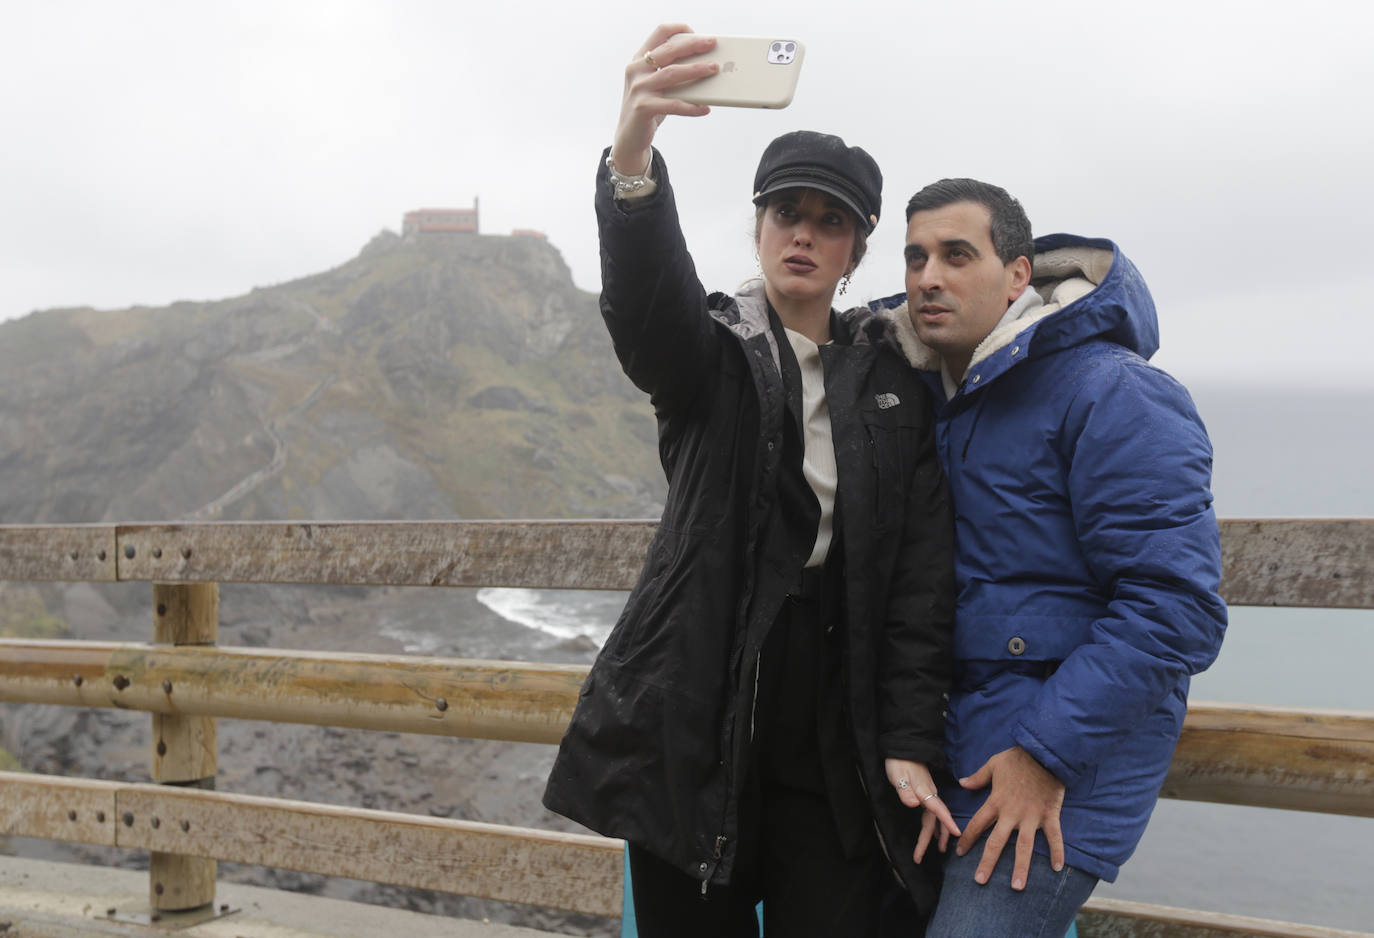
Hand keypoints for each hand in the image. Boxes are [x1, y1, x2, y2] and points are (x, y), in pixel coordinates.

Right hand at [610, 25, 718, 174]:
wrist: (629, 137)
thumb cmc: (649, 107)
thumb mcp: (656, 85)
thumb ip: (671, 72)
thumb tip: (705, 65)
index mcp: (639, 60)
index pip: (659, 33)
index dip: (678, 29)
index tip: (696, 33)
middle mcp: (636, 70)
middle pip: (668, 51)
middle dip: (693, 45)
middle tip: (712, 43)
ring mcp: (638, 88)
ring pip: (672, 73)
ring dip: (696, 70)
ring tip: (714, 69)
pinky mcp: (643, 108)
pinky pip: (673, 104)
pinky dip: (691, 107)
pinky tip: (705, 108)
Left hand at [884, 758, 959, 863]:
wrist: (903, 749)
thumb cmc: (899, 762)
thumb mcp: (899, 775)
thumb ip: (905, 791)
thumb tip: (913, 804)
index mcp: (925, 792)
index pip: (937, 809)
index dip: (947, 822)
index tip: (958, 834)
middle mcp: (929, 795)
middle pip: (934, 820)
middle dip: (930, 839)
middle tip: (920, 857)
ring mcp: (927, 794)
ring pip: (933, 818)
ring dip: (934, 834)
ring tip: (938, 850)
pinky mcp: (924, 794)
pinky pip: (931, 814)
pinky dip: (933, 826)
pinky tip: (933, 832)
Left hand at [956, 746, 1065, 890]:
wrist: (1045, 752)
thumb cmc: (1018, 758)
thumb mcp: (993, 764)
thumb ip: (977, 777)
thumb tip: (962, 782)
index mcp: (996, 802)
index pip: (978, 824)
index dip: (967, 839)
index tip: (959, 853)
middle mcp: (1011, 813)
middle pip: (996, 842)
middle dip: (987, 862)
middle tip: (980, 881)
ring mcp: (1031, 816)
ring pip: (1023, 846)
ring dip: (1020, 867)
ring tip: (1016, 886)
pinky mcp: (1049, 815)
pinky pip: (1054, 837)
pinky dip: (1057, 852)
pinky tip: (1058, 869)